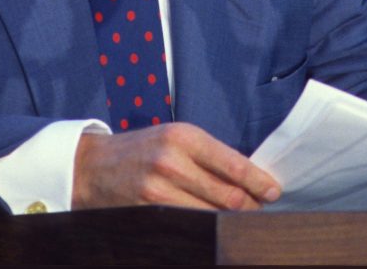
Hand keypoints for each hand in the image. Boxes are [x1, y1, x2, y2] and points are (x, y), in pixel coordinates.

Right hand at [72, 122, 281, 210]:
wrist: (93, 167)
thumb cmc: (143, 150)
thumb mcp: (175, 139)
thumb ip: (209, 156)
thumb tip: (251, 180)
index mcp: (184, 137)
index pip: (234, 165)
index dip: (259, 182)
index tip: (273, 192)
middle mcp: (172, 162)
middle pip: (228, 196)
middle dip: (250, 207)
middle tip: (260, 210)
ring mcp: (159, 190)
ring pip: (212, 216)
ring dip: (230, 221)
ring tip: (240, 221)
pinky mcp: (149, 213)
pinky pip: (190, 227)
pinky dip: (206, 229)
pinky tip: (213, 228)